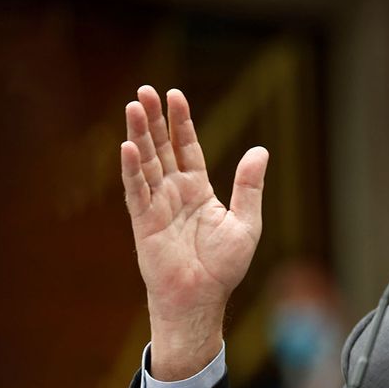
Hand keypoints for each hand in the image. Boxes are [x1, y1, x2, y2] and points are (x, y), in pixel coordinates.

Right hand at [120, 86, 268, 379]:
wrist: (202, 298)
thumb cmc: (223, 267)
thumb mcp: (246, 221)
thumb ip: (250, 186)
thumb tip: (260, 150)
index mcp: (198, 190)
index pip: (187, 148)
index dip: (180, 122)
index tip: (174, 95)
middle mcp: (175, 192)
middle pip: (161, 148)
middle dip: (154, 120)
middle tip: (145, 90)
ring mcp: (157, 205)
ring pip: (145, 163)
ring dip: (139, 135)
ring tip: (133, 106)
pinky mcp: (144, 221)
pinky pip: (136, 191)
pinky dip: (131, 169)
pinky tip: (128, 146)